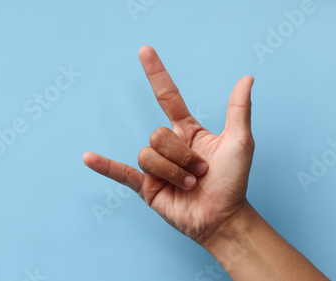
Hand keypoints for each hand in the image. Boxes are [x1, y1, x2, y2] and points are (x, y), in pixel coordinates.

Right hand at [83, 46, 254, 243]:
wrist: (223, 217)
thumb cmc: (233, 181)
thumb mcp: (240, 142)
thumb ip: (238, 110)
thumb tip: (247, 79)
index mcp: (187, 131)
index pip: (167, 97)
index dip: (156, 74)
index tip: (145, 51)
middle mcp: (169, 146)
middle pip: (159, 135)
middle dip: (183, 156)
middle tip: (202, 172)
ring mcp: (156, 167)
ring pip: (149, 155)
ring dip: (174, 172)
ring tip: (190, 184)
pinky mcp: (146, 187)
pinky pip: (121, 172)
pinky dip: (105, 166)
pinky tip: (88, 158)